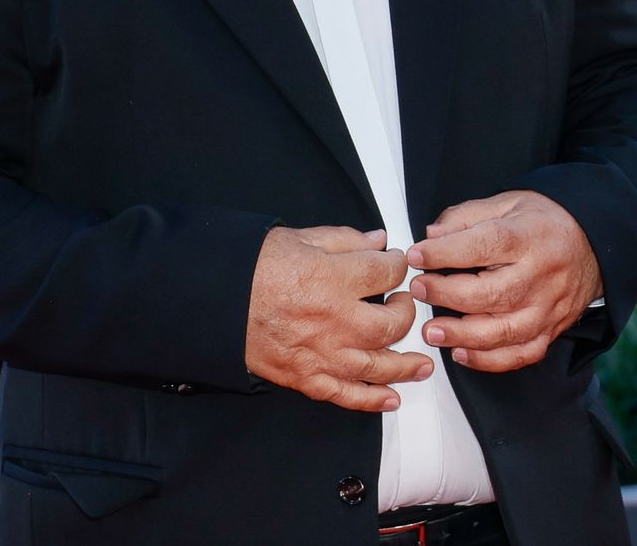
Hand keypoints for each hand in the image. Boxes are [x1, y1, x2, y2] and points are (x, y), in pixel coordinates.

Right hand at [245, 226, 431, 413]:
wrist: (213, 300)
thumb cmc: (252, 266)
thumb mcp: (300, 238)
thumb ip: (345, 240)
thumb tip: (379, 241)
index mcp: (334, 279)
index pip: (387, 272)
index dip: (398, 264)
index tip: (396, 263)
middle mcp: (335, 320)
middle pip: (391, 324)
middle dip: (405, 312)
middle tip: (401, 303)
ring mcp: (322, 354)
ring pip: (378, 365)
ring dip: (405, 365)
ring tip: (423, 364)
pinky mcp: (305, 378)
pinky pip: (346, 394)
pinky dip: (372, 399)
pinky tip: (392, 399)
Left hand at [404, 191, 601, 373]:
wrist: (594, 242)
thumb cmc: (545, 222)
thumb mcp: (507, 203)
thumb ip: (466, 217)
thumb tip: (431, 237)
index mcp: (528, 236)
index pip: (482, 246)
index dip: (444, 253)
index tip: (417, 255)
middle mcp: (540, 274)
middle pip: (491, 293)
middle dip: (447, 294)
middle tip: (419, 289)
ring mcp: (548, 307)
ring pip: (505, 331)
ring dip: (463, 335)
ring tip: (432, 331)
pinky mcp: (551, 329)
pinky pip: (521, 354)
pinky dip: (489, 360)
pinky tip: (462, 352)